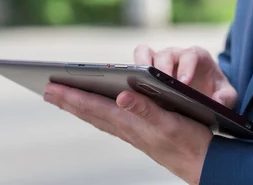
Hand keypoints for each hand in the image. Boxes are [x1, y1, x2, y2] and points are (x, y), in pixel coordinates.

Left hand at [44, 83, 212, 184]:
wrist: (204, 165)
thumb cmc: (190, 142)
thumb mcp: (170, 123)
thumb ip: (146, 109)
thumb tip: (122, 96)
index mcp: (130, 123)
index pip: (93, 106)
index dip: (71, 96)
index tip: (50, 87)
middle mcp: (126, 128)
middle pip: (90, 112)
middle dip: (68, 100)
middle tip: (47, 92)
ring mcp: (132, 133)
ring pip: (97, 117)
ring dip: (79, 107)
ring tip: (64, 99)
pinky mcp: (140, 135)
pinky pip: (109, 121)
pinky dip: (96, 112)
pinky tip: (95, 111)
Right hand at [134, 45, 237, 108]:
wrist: (205, 93)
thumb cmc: (216, 92)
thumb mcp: (226, 96)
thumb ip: (225, 98)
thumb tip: (216, 103)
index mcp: (197, 57)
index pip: (190, 56)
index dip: (186, 68)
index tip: (183, 83)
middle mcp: (176, 55)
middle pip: (165, 54)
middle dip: (162, 68)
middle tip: (159, 84)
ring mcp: (159, 60)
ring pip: (144, 53)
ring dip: (140, 66)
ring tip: (137, 83)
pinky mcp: (146, 69)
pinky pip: (135, 64)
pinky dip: (131, 73)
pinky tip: (128, 90)